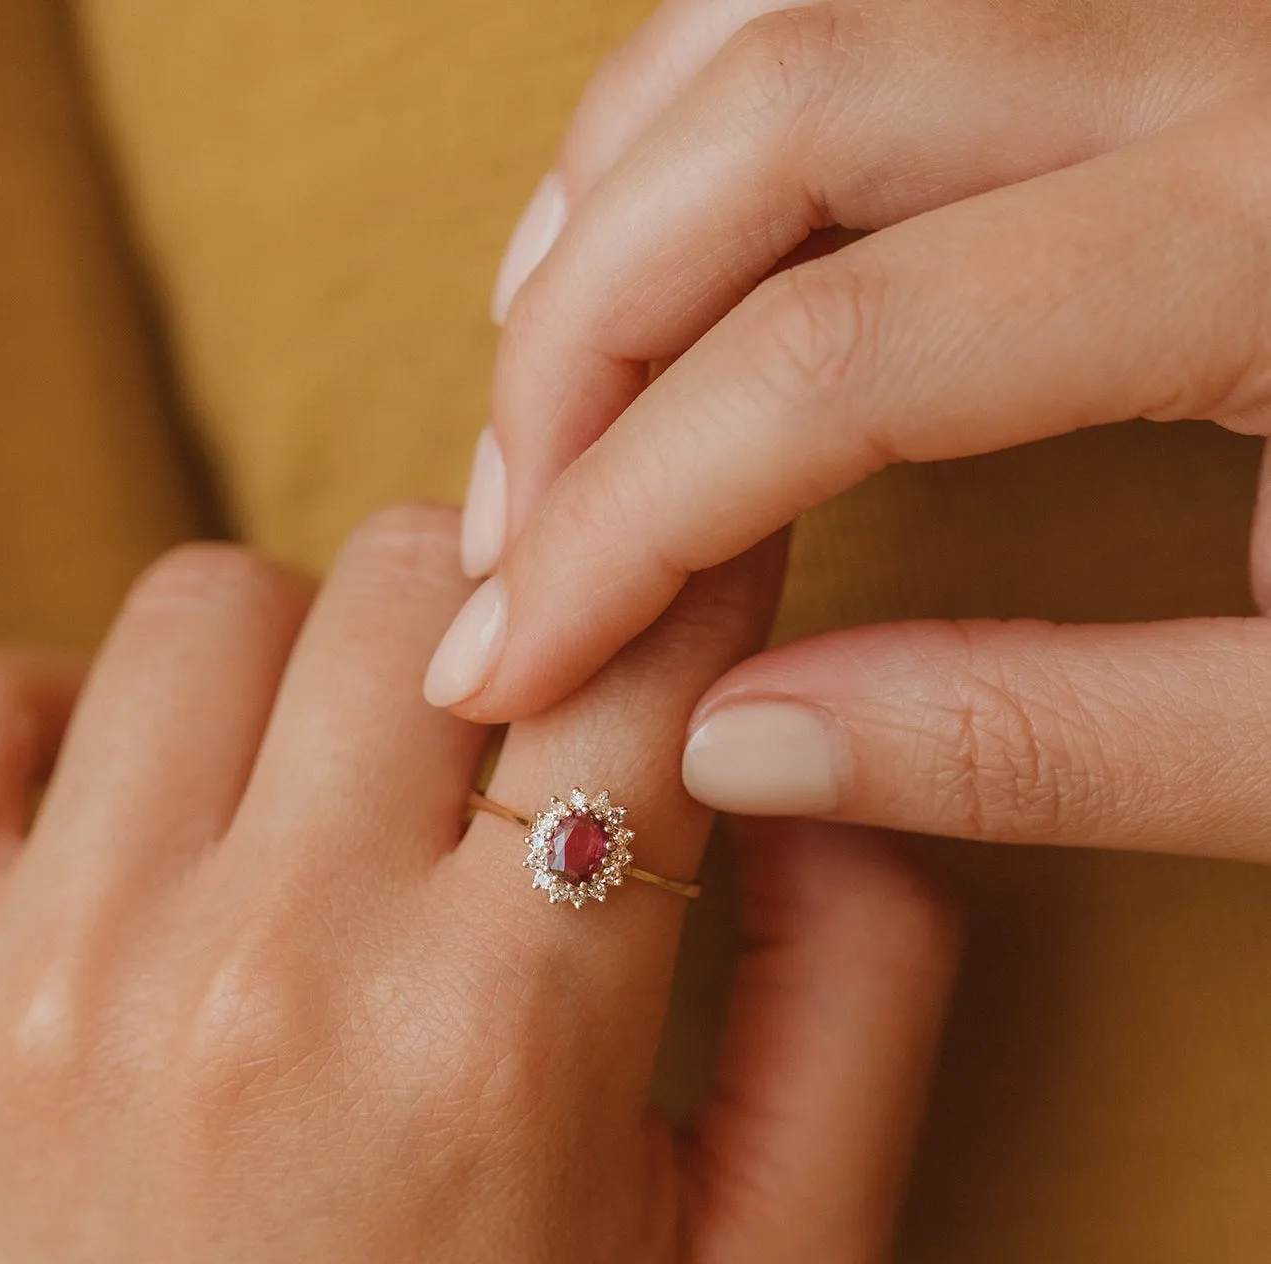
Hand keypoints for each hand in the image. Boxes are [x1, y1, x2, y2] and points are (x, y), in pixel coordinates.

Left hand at [0, 518, 953, 1263]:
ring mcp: (42, 972)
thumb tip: (811, 751)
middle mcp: (263, 977)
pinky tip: (132, 841)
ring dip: (295, 681)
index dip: (674, 591)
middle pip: (417, 575)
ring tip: (312, 824)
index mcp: (501, 1041)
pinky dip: (63, 721)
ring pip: (208, 604)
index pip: (628, 653)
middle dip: (495, 628)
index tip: (662, 610)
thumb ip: (865, 994)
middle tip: (488, 748)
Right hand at [420, 0, 1270, 863]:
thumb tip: (729, 749)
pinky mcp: (1199, 31)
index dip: (627, 521)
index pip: (834, 364)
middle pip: (785, 112)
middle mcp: (1240, 59)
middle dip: (583, 332)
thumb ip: (1023, 741)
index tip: (512, 656)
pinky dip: (736, 89)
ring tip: (537, 376)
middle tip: (508, 528)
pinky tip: (668, 217)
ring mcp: (1216, 8)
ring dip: (632, 178)